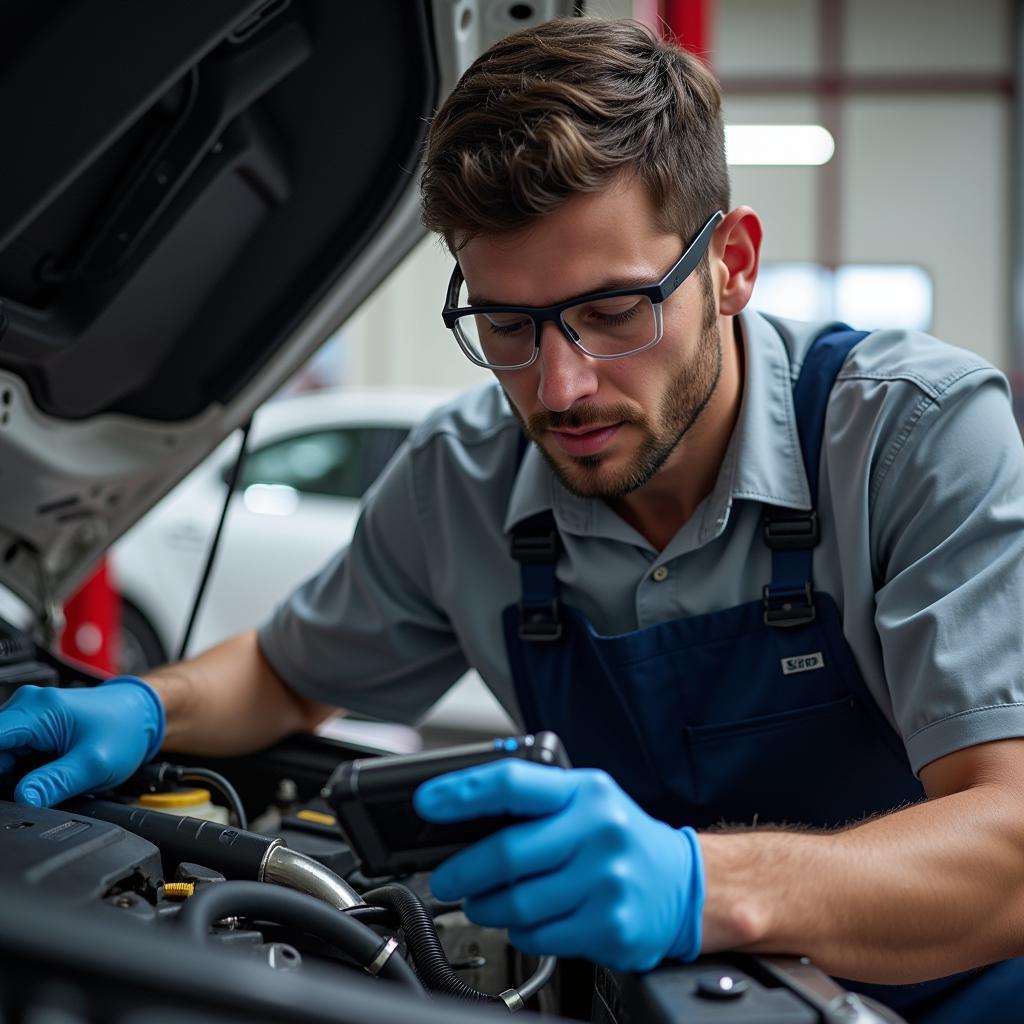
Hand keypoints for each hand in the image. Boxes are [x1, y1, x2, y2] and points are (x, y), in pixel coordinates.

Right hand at [0, 677, 164, 805]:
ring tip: (47, 780)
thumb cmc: (125, 730)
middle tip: (37, 788)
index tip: (6, 789)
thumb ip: (54, 784)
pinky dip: (19, 769)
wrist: (141, 714)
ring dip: (11, 774)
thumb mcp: (93, 764)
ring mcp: (29, 714)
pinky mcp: (32, 726)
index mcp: (37, 709)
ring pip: (0, 753)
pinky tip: (42, 775)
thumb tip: (22, 799)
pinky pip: (10, 752)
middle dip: (5, 775)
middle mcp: (28, 705)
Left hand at [414, 760, 703, 971]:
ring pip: (518, 903)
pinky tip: (527, 920)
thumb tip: (460, 813)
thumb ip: (533, 802)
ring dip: (486, 907)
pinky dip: (519, 932)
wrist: (684, 884)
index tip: (428, 801)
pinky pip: (539, 935)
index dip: (463, 792)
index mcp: (586, 792)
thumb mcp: (584, 800)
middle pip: (507, 854)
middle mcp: (599, 832)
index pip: (514, 783)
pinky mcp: (610, 926)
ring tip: (483, 902)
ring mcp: (607, 882)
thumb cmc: (619, 838)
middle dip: (462, 871)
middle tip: (446, 878)